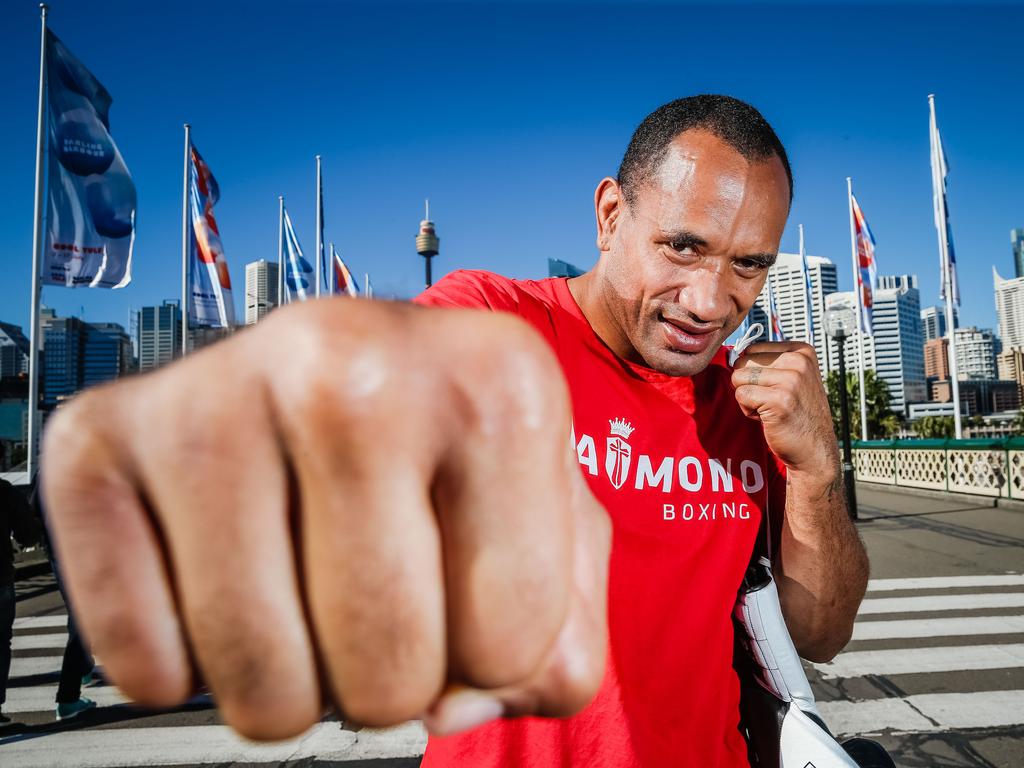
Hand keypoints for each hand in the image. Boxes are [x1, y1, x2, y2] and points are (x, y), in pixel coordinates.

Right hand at [41, 299, 609, 740]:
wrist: (334, 371)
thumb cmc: (447, 450)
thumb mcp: (553, 523)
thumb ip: (559, 632)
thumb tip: (451, 701)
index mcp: (497, 381)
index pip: (511, 641)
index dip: (490, 653)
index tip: (460, 586)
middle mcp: (353, 361)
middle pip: (387, 674)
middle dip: (387, 679)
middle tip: (370, 602)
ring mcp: (219, 387)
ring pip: (262, 683)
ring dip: (290, 684)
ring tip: (299, 599)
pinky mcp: (102, 438)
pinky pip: (140, 658)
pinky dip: (179, 665)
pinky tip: (212, 587)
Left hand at [730, 341, 838, 477]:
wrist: (814, 449)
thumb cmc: (797, 414)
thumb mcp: (791, 378)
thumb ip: (767, 363)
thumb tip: (731, 355)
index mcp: (801, 351)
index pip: (752, 349)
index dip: (754, 372)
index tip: (774, 388)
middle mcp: (799, 361)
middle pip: (743, 362)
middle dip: (748, 384)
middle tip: (770, 400)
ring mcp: (791, 380)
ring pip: (739, 378)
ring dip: (748, 398)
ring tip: (770, 408)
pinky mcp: (779, 399)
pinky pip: (741, 395)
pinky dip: (748, 410)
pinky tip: (768, 418)